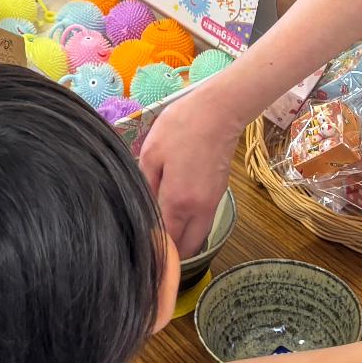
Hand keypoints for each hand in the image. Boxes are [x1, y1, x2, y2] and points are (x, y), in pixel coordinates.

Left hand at [138, 82, 246, 253]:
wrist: (219, 112)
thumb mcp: (151, 153)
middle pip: (188, 247)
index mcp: (178, 201)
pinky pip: (205, 221)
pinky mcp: (220, 194)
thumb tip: (144, 206)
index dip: (154, 245)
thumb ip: (146, 185)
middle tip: (154, 241)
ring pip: (199, 236)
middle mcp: (199, 209)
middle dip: (172, 251)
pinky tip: (178, 213)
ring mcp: (213, 202)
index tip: (142, 242)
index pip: (167, 240)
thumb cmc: (181, 127)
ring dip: (184, 239)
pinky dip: (193, 225)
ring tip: (164, 229)